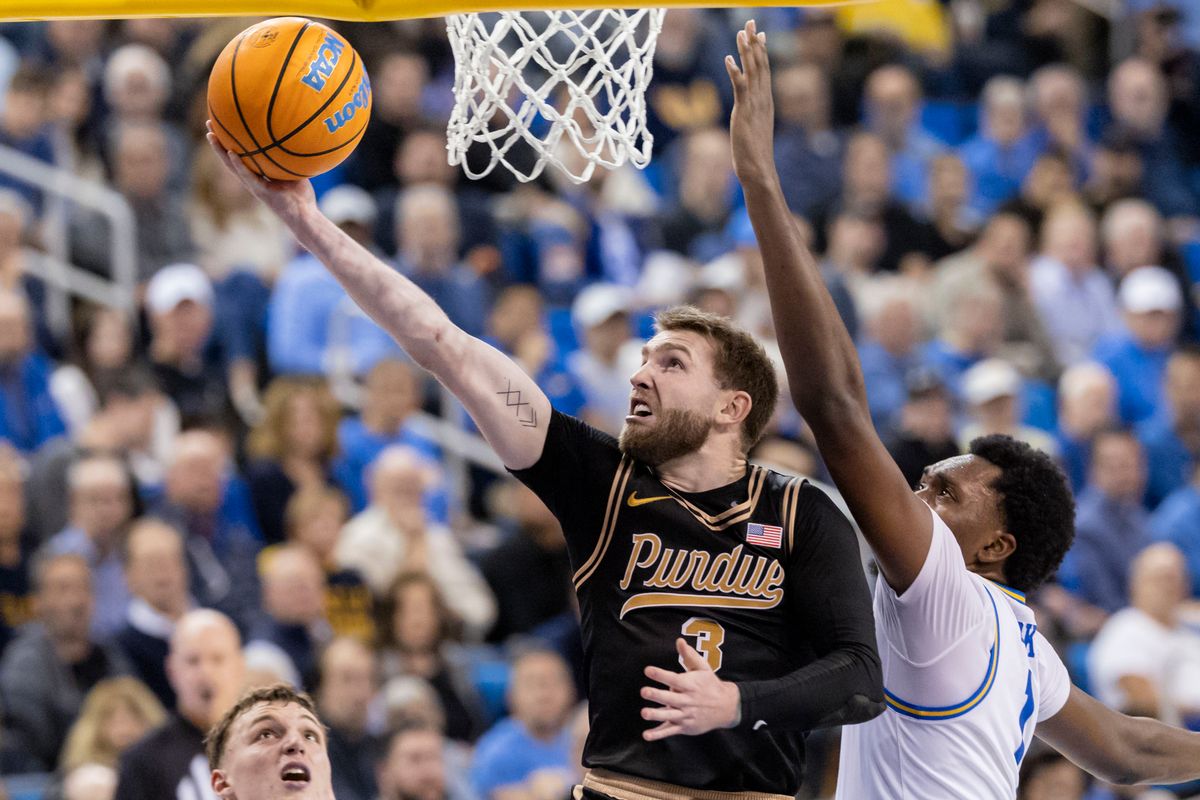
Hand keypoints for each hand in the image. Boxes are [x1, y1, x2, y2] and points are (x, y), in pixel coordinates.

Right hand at [205, 121, 316, 226]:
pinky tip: (231, 153)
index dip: (229, 142)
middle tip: (209, 124)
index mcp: (257, 175)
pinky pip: (248, 176)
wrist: (305, 216)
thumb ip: (288, 158)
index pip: (239, 156)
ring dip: (220, 151)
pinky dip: (239, 165)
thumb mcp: (294, 172)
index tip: (222, 125)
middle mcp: (252, 180)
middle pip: (230, 158)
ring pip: (232, 166)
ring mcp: (254, 186)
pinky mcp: (261, 191)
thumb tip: (293, 137)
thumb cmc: (301, 196)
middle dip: (218, 141)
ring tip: (210, 135)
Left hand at [640, 638, 740, 740]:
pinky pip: (670, 731)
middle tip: (644, 691)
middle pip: (671, 698)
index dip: (661, 674)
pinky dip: (659, 734)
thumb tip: (679, 641)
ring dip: (657, 715)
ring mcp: (686, 715)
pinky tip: (647, 735)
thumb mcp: (703, 668)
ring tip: (644, 713)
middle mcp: (688, 700)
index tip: (648, 670)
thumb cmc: (710, 684)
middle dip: (657, 695)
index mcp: (691, 685)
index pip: (674, 679)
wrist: (727, 707)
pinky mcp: (685, 727)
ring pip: (670, 716)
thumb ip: (689, 656)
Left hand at [724, 20, 774, 185]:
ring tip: (740, 32)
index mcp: (765, 101)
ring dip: (745, 51)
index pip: (764, 70)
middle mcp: (763, 99)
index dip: (761, 50)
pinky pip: (739, 87)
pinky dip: (734, 72)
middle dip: (754, 42)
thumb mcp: (754, 128)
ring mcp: (754, 104)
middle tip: (750, 21)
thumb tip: (748, 113)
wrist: (759, 169)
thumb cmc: (755, 154)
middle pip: (760, 64)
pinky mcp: (744, 112)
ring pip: (751, 71)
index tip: (759, 33)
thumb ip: (752, 116)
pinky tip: (728, 59)